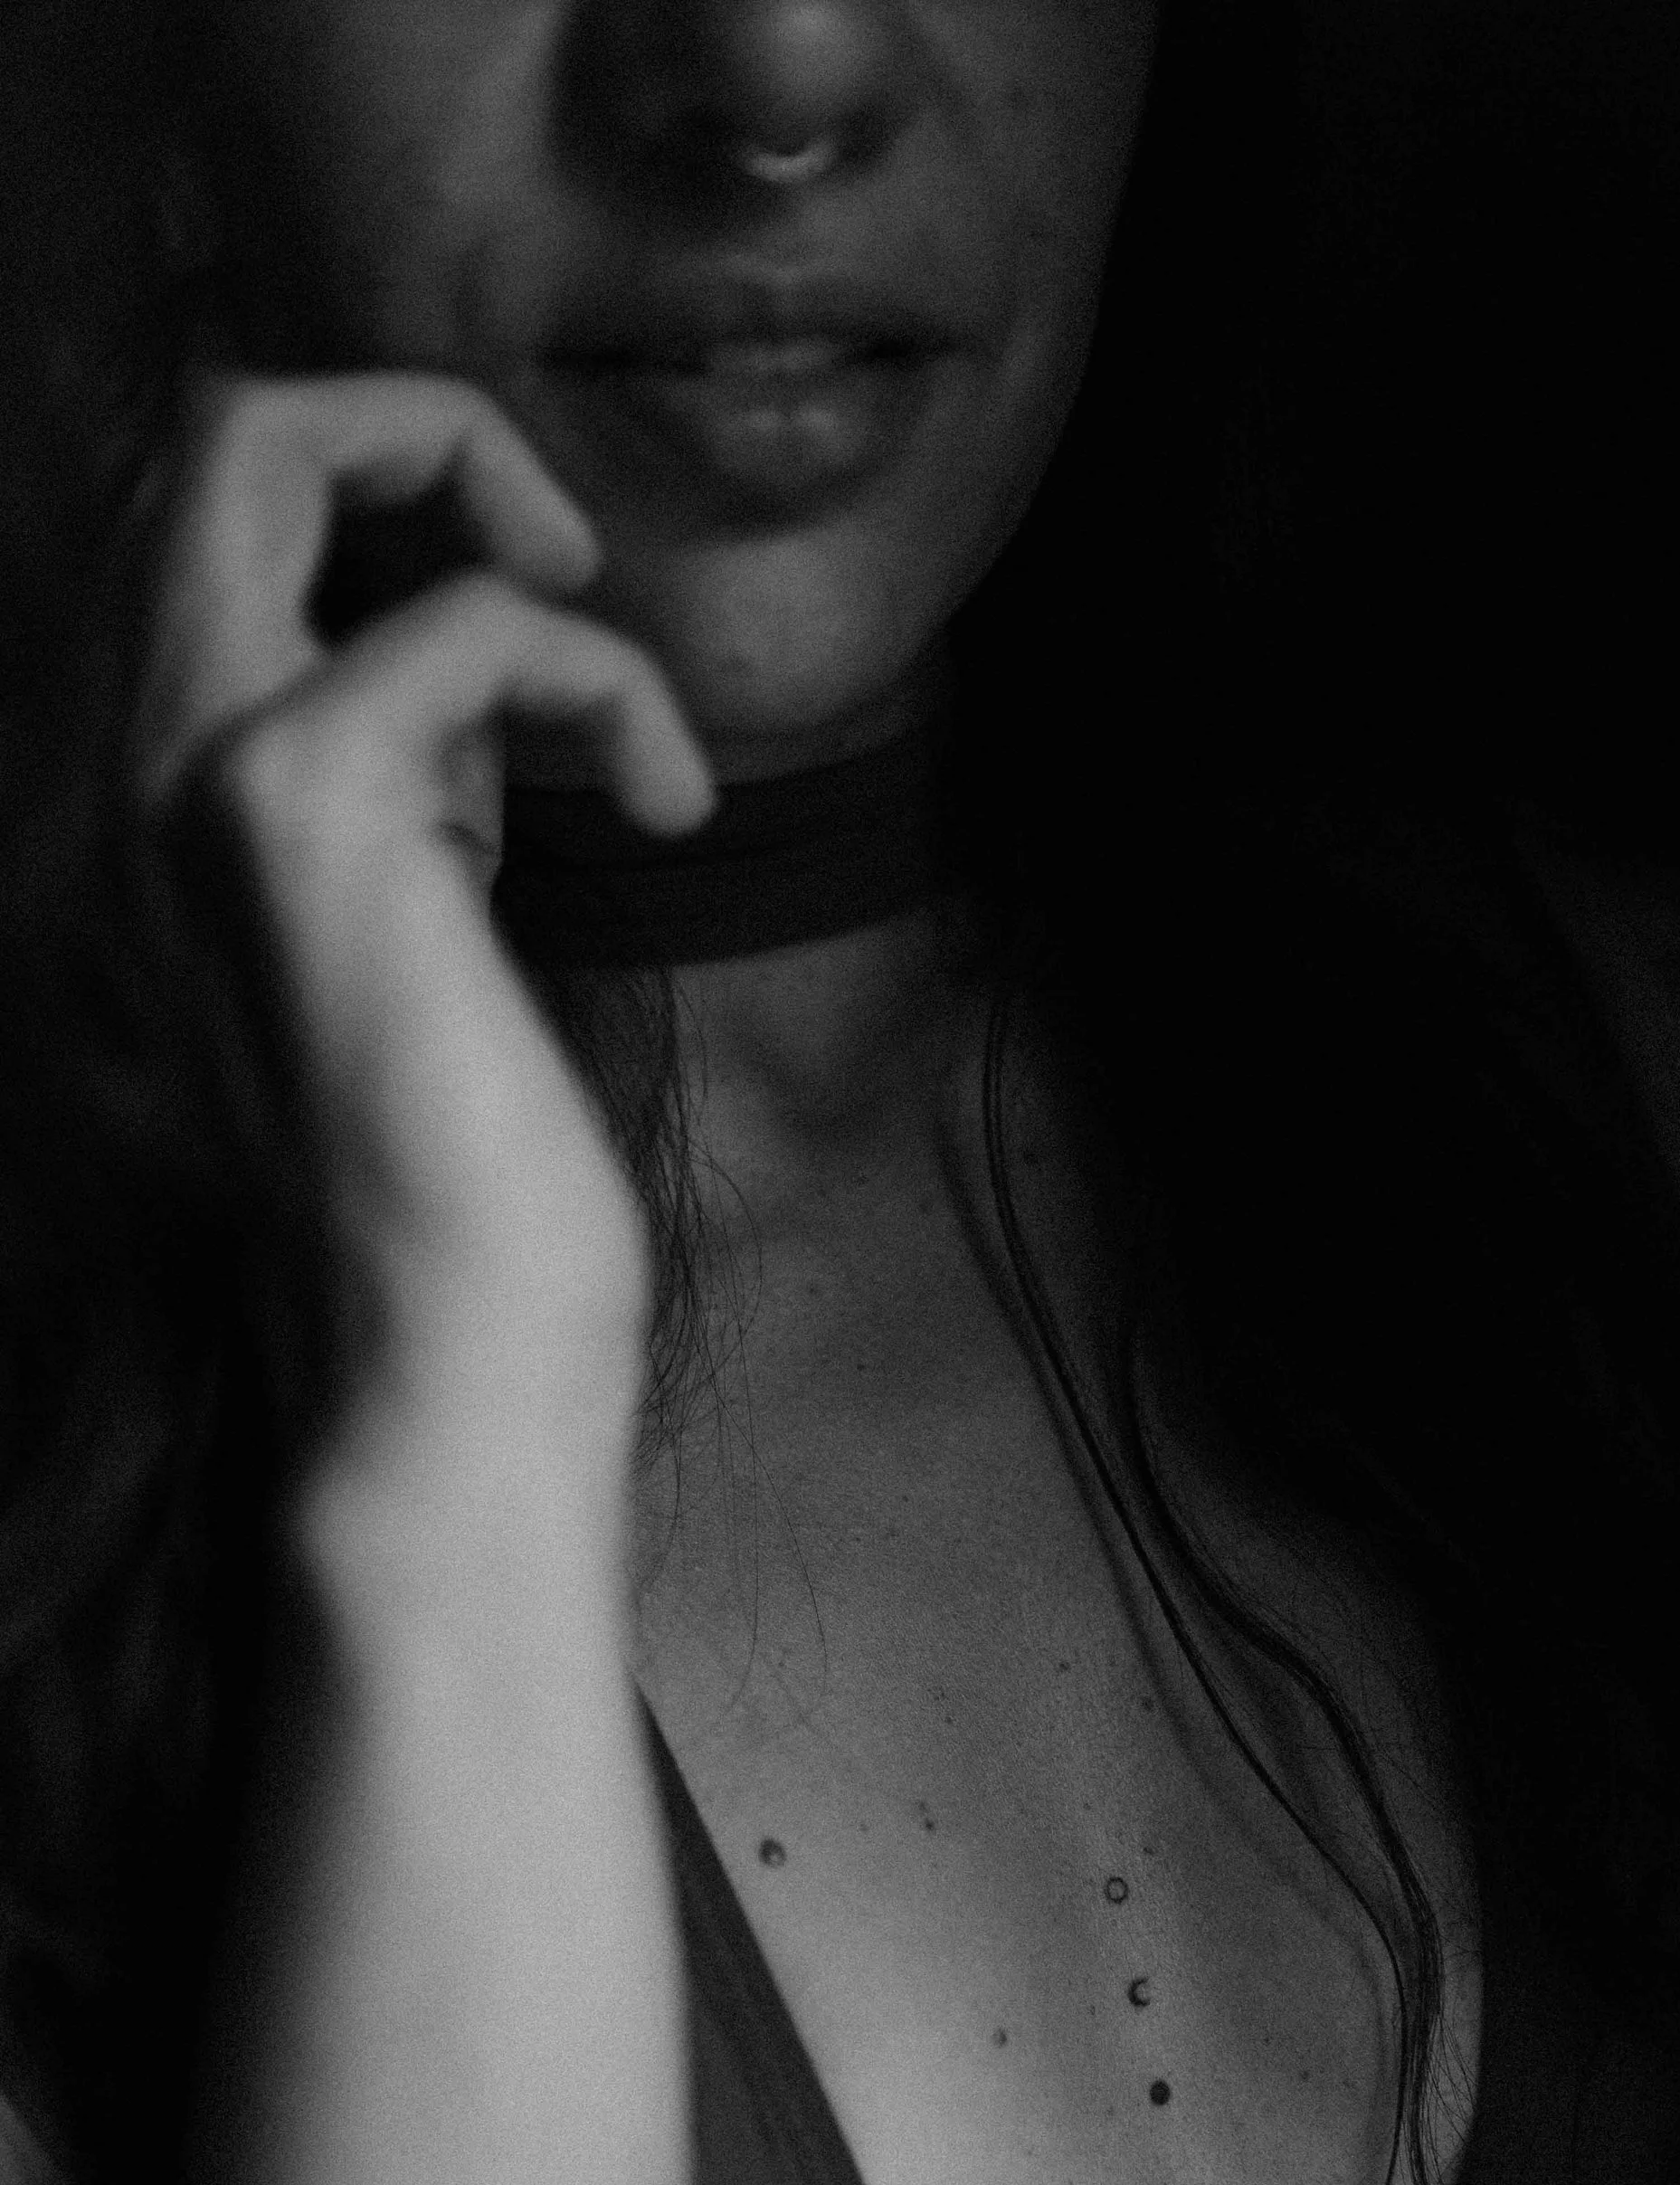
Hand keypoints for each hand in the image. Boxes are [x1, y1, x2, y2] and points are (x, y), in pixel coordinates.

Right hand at [130, 368, 714, 1443]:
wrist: (434, 1373)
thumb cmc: (452, 1203)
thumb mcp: (409, 949)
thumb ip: (399, 809)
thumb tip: (465, 701)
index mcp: (160, 809)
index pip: (199, 526)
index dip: (373, 511)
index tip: (522, 637)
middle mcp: (129, 771)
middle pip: (203, 429)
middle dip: (408, 431)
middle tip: (560, 571)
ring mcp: (189, 776)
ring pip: (261, 436)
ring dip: (482, 494)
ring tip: (608, 691)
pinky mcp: (300, 810)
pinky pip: (468, 618)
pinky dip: (604, 679)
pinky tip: (664, 806)